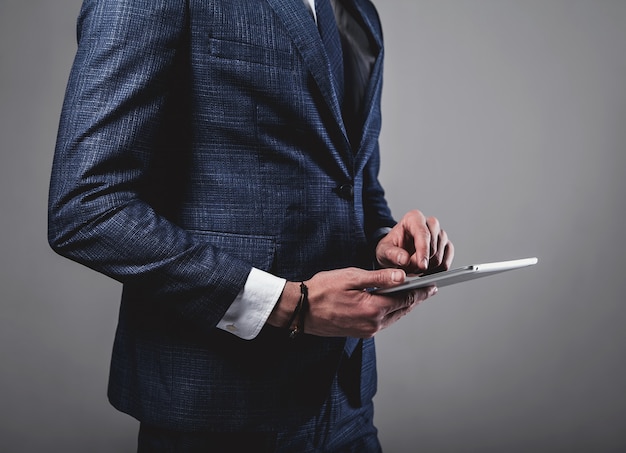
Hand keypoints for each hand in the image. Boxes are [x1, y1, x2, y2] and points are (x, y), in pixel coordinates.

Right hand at [267, 267, 437, 337]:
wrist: (300, 310)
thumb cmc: (322, 290)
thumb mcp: (351, 277)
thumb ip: (379, 278)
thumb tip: (402, 276)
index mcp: (373, 308)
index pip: (406, 298)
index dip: (421, 291)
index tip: (433, 284)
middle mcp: (373, 324)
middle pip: (403, 309)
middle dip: (416, 298)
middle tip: (429, 288)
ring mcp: (367, 330)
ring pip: (394, 316)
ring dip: (404, 305)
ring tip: (414, 293)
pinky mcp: (361, 332)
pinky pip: (383, 321)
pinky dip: (391, 311)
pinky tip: (392, 302)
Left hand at [376, 210, 453, 273]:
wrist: (396, 255)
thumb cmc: (390, 249)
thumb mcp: (383, 251)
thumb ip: (392, 254)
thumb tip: (405, 259)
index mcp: (414, 218)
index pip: (423, 233)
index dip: (423, 251)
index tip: (421, 266)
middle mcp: (430, 224)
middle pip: (434, 246)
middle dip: (422, 262)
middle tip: (409, 269)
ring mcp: (440, 235)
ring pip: (440, 257)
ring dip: (427, 268)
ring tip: (414, 269)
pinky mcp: (446, 247)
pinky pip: (446, 263)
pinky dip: (435, 272)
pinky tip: (425, 272)